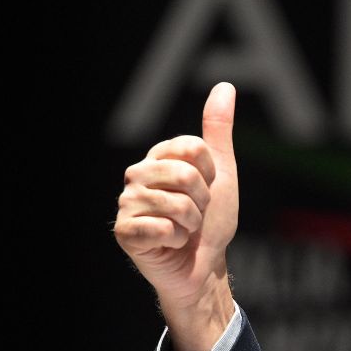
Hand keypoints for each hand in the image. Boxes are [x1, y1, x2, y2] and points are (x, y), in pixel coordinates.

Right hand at [115, 82, 238, 350]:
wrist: (205, 264)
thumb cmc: (211, 220)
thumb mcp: (221, 172)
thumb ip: (218, 130)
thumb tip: (225, 86)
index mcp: (159, 157)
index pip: (192, 148)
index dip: (210, 174)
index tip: (206, 189)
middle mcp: (138, 175)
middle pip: (184, 174)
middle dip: (203, 201)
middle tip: (196, 214)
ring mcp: (128, 203)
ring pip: (176, 204)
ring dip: (192, 224)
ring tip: (184, 230)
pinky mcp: (125, 232)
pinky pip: (161, 228)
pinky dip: (176, 240)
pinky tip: (170, 244)